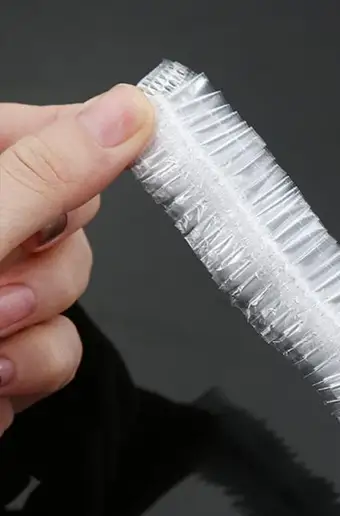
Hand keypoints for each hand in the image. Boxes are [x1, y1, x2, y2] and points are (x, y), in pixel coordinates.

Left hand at [0, 86, 153, 433]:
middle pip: (74, 228)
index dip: (84, 152)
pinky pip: (55, 352)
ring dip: (32, 339)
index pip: (46, 132)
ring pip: (71, 299)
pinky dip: (20, 379)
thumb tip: (128, 113)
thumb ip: (47, 175)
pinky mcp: (3, 348)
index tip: (107, 177)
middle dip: (46, 275)